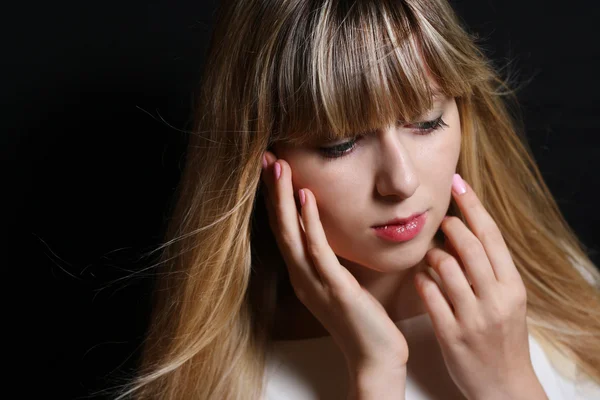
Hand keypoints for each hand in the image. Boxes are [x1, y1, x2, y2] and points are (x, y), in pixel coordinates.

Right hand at [261, 151, 408, 380]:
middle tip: (267, 158)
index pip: (284, 230)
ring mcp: (315, 283)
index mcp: (303, 274)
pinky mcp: (335, 288)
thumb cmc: (362, 320)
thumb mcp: (341, 284)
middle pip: (280, 228)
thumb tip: (329, 235)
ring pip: (291, 235)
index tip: (272, 169)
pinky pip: (318, 250)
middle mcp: (302, 277)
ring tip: (280, 167)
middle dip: (273, 192)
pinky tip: (307, 196)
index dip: (276, 200)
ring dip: (284, 199)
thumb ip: (330, 260)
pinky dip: (309, 221)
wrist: (375, 357)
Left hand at [413, 174, 542, 399]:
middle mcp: (496, 299)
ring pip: (446, 268)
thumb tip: (467, 233)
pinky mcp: (452, 334)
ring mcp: (474, 318)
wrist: (504, 386)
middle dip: (451, 226)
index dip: (473, 206)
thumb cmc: (502, 338)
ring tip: (431, 255)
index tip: (458, 182)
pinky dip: (422, 281)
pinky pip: (430, 296)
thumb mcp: (508, 302)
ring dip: (433, 255)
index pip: (492, 237)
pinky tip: (421, 278)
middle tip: (442, 221)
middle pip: (470, 247)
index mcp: (512, 287)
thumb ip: (490, 270)